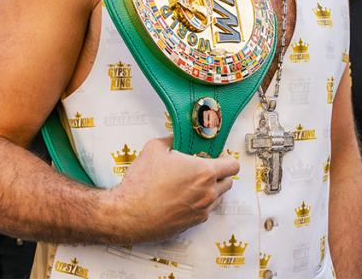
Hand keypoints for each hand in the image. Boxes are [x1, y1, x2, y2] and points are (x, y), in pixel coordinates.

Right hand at [106, 135, 238, 242]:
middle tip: (203, 168)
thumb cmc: (142, 183)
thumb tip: (177, 137)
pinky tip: (183, 197)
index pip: (232, 165)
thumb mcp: (154, 148)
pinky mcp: (193, 223)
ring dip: (211, 189)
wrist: (129, 214)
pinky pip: (205, 211)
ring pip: (218, 198)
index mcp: (204, 172)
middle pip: (228, 182)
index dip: (227, 159)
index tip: (218, 156)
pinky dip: (200, 203)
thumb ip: (172, 139)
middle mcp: (208, 193)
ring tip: (191, 183)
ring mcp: (202, 210)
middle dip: (220, 174)